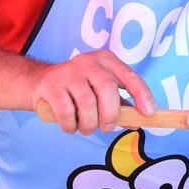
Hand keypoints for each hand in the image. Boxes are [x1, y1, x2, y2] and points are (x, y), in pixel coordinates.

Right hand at [30, 49, 155, 134]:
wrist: (40, 81)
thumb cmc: (78, 88)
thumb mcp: (101, 91)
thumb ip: (120, 105)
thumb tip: (137, 122)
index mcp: (106, 61)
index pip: (129, 76)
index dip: (142, 95)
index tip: (149, 113)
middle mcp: (89, 62)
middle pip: (107, 88)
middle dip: (111, 114)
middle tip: (107, 127)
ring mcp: (68, 72)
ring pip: (86, 103)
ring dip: (89, 124)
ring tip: (86, 127)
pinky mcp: (51, 85)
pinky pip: (66, 112)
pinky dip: (71, 125)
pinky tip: (70, 125)